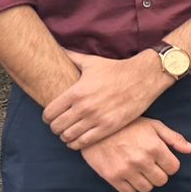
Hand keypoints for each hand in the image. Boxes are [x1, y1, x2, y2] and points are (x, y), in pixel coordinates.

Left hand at [44, 50, 172, 149]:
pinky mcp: (109, 127)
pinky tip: (79, 139)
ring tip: (69, 133)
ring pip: (69, 136)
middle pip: (56, 126)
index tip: (51, 117)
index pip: (49, 113)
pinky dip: (77, 143)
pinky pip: (84, 142)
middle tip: (60, 126)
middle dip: (55, 127)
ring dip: (66, 136)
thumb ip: (72, 57)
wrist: (143, 77)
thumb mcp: (92, 62)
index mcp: (77, 91)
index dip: (47, 117)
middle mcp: (84, 106)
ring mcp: (97, 118)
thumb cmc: (116, 69)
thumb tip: (57, 48)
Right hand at [80, 118, 190, 191]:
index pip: (173, 168)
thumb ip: (174, 138)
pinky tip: (129, 175)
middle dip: (159, 174)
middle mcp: (141, 160)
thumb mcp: (154, 126)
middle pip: (161, 180)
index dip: (170, 165)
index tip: (163, 160)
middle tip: (151, 166)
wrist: (96, 128)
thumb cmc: (129, 126)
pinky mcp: (112, 177)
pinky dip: (131, 186)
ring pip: (146, 188)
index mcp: (154, 147)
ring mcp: (126, 170)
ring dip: (146, 181)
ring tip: (140, 170)